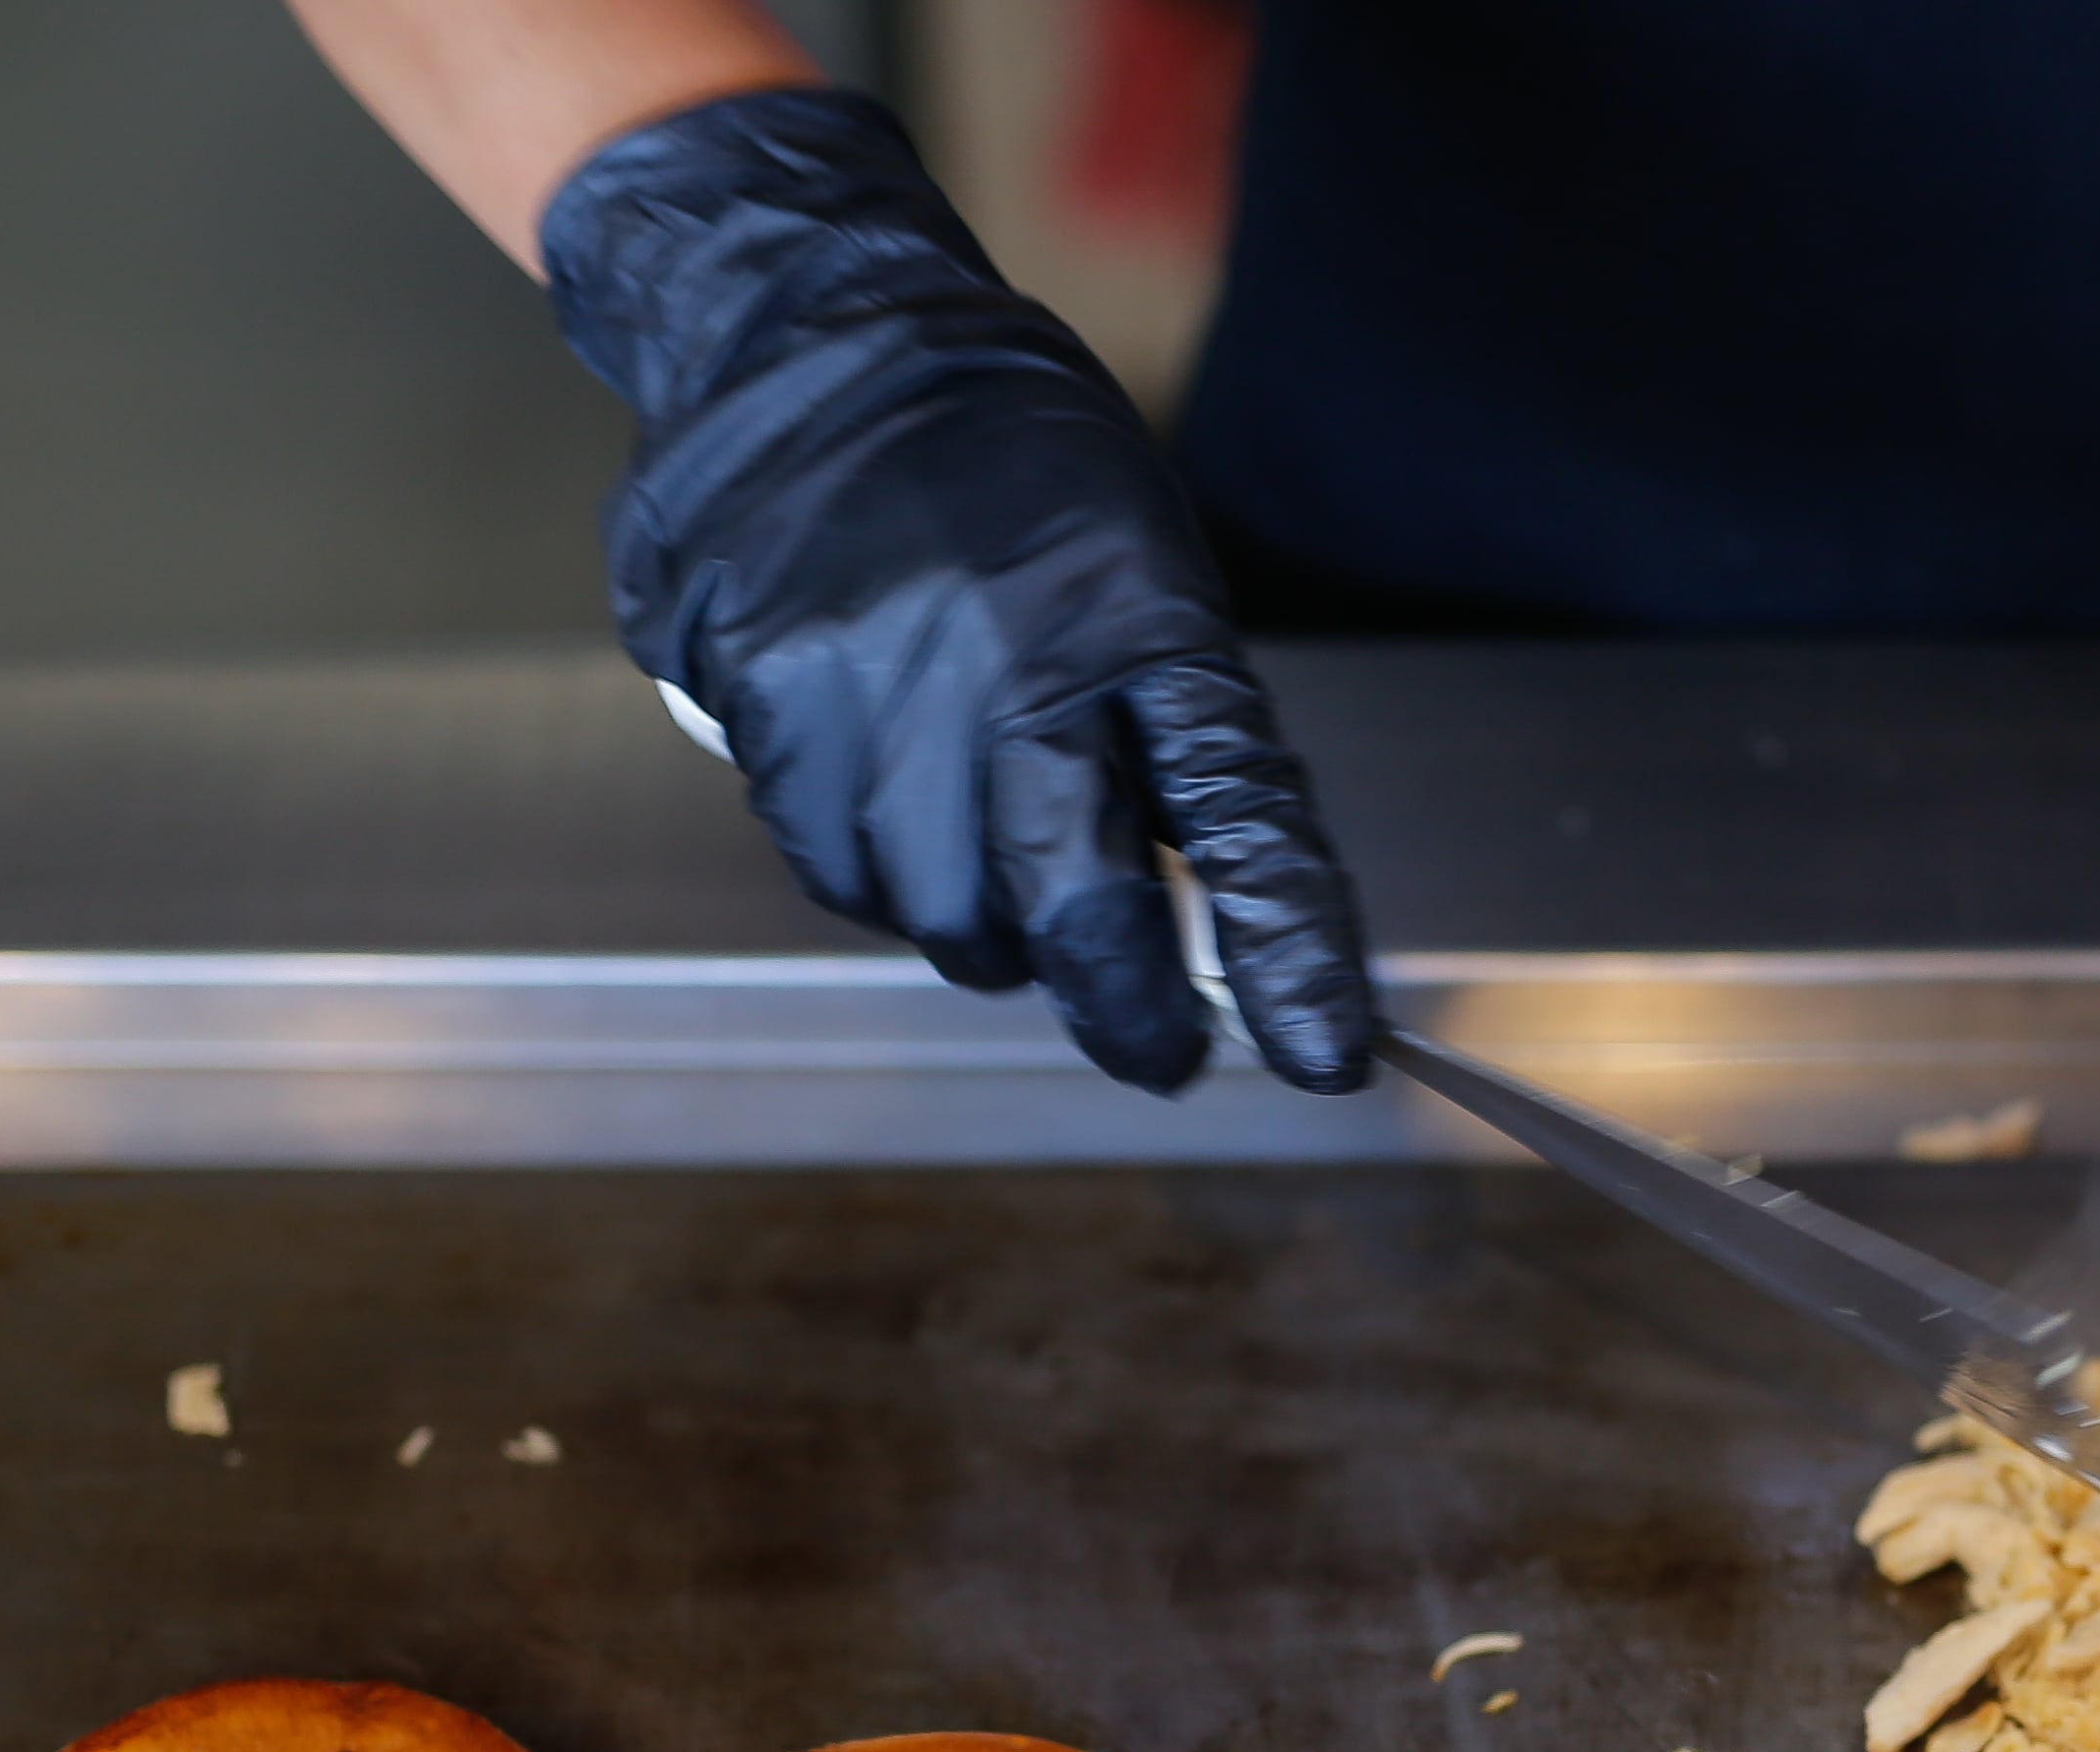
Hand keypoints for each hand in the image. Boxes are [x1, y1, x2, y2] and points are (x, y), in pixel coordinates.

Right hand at [542, 89, 1376, 1089]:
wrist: (822, 344)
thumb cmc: (1014, 476)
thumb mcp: (1143, 576)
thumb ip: (1176, 742)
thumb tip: (1221, 932)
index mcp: (1142, 619)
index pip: (1242, 817)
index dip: (1289, 952)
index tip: (1324, 1059)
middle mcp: (1014, 662)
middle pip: (1078, 910)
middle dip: (1127, 1008)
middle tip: (1158, 1049)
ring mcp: (883, 689)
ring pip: (948, 920)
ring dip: (989, 931)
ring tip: (995, 852)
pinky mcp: (775, 706)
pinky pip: (842, 871)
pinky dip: (883, 874)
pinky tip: (895, 797)